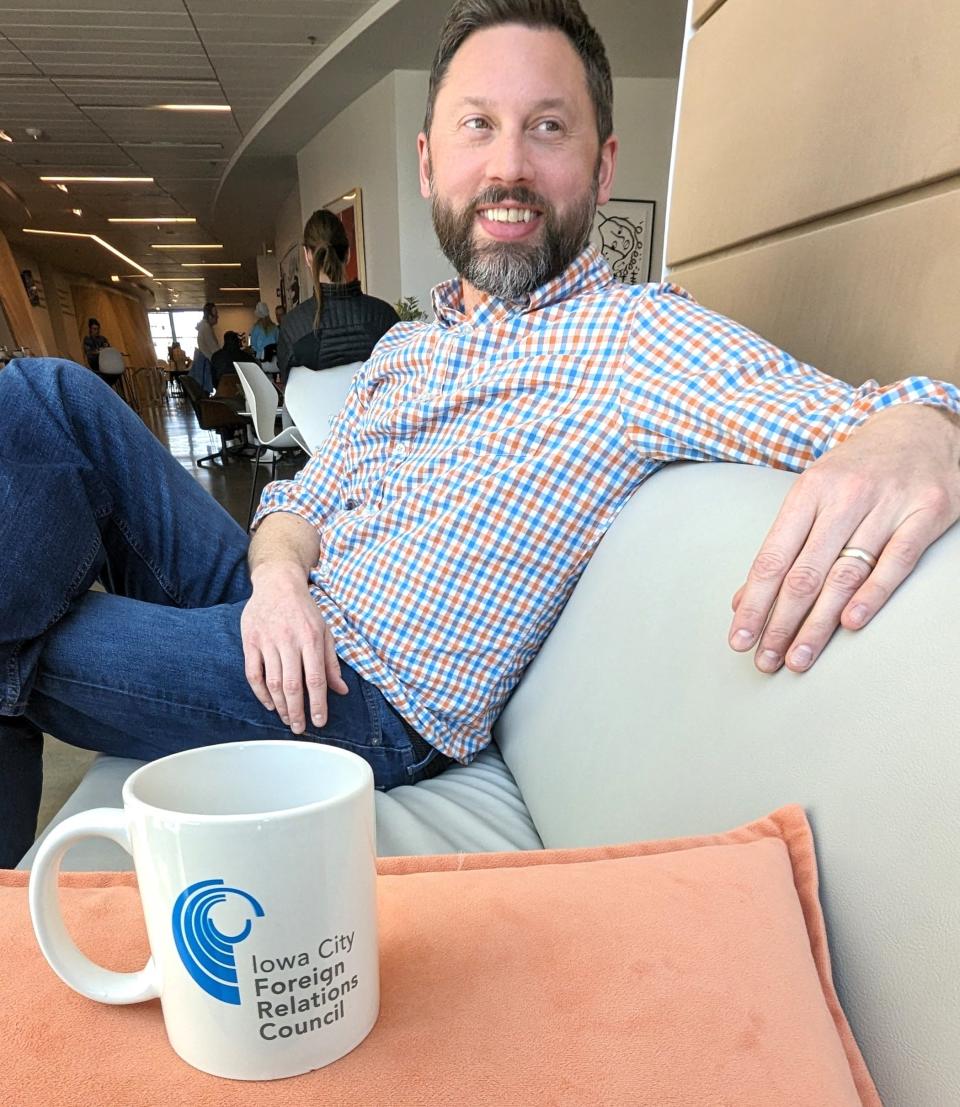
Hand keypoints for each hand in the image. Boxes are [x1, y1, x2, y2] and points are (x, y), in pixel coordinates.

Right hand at [240, 562, 347, 731]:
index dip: (318, 703)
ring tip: (288, 719)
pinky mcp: (250, 641)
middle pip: (292, 685)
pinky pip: (253, 673)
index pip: (315, 678)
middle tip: (301, 728)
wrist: (277, 583)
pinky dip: (261, 693)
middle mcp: (289, 641)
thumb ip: (331, 662)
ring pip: (273, 682)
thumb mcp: (325, 631)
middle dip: (297, 711)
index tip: (320, 722)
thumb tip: (341, 690)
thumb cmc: (305, 610)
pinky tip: (270, 704)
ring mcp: (267, 641)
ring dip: (280, 706)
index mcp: (311, 638)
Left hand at [729, 404, 959, 672]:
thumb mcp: (814, 492)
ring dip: (818, 623)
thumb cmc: (859, 468)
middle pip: (805, 572)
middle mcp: (845, 497)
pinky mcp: (926, 513)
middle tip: (766, 660)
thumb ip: (784, 544)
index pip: (773, 556)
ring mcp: (887, 505)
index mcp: (809, 490)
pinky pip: (896, 561)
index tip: (739, 636)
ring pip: (845, 575)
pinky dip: (871, 595)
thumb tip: (744, 597)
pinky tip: (850, 624)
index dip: (754, 602)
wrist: (922, 425)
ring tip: (799, 657)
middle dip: (780, 622)